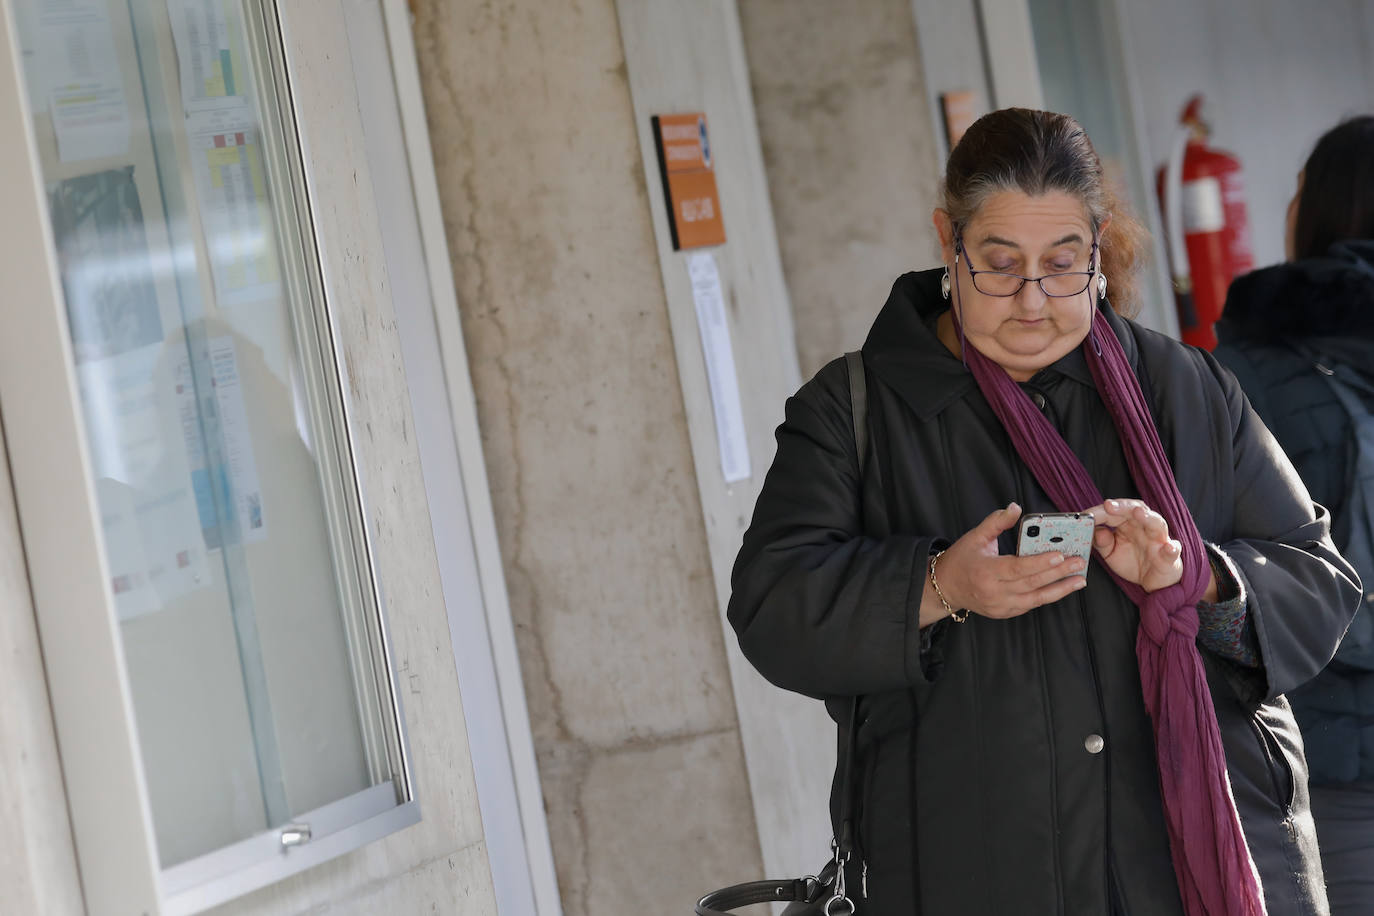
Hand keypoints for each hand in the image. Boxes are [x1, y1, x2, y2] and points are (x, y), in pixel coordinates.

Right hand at [928, 502, 1087, 622]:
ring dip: (1060, 589)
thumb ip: (997, 522)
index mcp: (985, 571)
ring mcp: (1000, 605)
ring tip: (1079, 579)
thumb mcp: (975, 536)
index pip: (1017, 568)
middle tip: (1079, 562)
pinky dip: (1047, 596)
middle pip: (1031, 583)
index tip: (1060, 555)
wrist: (946, 587)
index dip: (1039, 563)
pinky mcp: (1005, 613)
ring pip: (1035, 599)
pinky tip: (1062, 587)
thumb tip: (1016, 507)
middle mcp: (994, 592)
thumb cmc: (962, 559)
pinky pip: (1031, 605)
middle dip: (1058, 573)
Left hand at [1083, 498, 1182, 592]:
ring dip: (1148, 517)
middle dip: (1121, 506)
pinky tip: (1169, 547)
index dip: (1099, 512)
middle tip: (1108, 505)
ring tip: (1138, 513)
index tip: (1084, 515)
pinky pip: (1172, 551)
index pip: (1114, 512)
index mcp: (1128, 523)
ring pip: (1156, 523)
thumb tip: (1094, 532)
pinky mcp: (1169, 557)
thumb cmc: (1132, 561)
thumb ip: (1102, 543)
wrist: (1152, 580)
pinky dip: (1171, 548)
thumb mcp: (1111, 553)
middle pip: (1135, 510)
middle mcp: (1144, 527)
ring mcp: (1159, 540)